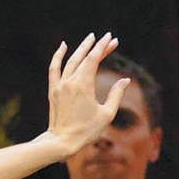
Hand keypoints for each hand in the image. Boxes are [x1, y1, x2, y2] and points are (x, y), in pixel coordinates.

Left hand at [44, 33, 125, 157]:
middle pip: (84, 58)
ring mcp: (60, 85)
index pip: (94, 59)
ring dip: (81, 48)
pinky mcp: (53, 91)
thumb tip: (125, 80)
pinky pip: (54, 68)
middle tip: (107, 37)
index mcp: (84, 85)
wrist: (61, 142)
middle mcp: (70, 82)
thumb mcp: (106, 114)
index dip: (103, 47)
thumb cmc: (86, 131)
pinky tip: (64, 46)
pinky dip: (58, 56)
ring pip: (70, 61)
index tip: (111, 38)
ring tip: (90, 38)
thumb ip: (116, 95)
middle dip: (96, 46)